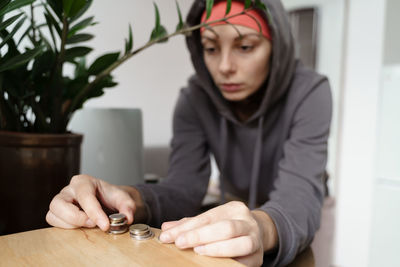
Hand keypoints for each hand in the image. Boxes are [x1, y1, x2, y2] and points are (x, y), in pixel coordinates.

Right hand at [46, 174, 145, 230]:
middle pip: (59, 203)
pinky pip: (53, 221)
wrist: (106, 201)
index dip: (94, 212)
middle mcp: (69, 190)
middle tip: (92, 224)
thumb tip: (127, 218)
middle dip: (76, 217)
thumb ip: (128, 206)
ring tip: (88, 225)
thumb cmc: (110, 197)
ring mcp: (61, 201)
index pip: (85, 195)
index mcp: (84, 181)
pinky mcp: (58, 213)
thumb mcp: (123, 199)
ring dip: (70, 224)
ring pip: (53, 214)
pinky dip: (65, 227)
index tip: (105, 225)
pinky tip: (81, 227)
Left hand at [159, 201, 277, 266]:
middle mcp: (247, 222)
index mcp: (234, 208)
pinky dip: (230, 264)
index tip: (169, 236)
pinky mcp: (258, 258)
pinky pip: (245, 263)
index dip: (187, 227)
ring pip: (240, 244)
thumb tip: (166, 228)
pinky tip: (215, 265)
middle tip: (181, 243)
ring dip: (217, 249)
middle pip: (225, 228)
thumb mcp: (212, 220)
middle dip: (200, 236)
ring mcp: (255, 240)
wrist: (259, 232)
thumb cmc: (229, 226)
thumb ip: (190, 224)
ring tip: (198, 252)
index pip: (208, 217)